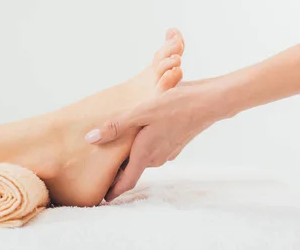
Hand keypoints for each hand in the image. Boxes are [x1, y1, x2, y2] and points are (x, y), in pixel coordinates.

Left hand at [84, 79, 229, 201]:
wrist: (209, 102)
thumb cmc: (176, 105)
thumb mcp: (141, 112)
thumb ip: (116, 127)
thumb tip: (91, 139)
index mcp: (146, 154)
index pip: (127, 182)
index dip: (113, 191)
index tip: (102, 199)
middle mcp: (157, 157)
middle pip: (133, 168)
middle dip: (119, 170)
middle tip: (101, 165)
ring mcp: (168, 151)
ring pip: (145, 157)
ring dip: (131, 155)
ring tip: (117, 146)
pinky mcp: (176, 142)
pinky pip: (155, 148)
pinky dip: (144, 145)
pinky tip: (140, 131)